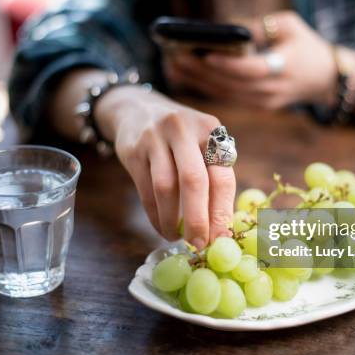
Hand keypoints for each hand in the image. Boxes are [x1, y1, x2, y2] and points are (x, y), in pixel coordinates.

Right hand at [96, 85, 235, 249]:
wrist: (137, 109)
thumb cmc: (180, 137)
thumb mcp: (201, 142)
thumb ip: (213, 176)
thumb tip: (221, 228)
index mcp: (211, 130)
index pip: (222, 176)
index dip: (222, 212)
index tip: (221, 238)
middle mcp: (184, 130)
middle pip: (194, 181)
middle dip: (198, 219)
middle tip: (199, 244)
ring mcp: (155, 138)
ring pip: (166, 188)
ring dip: (172, 220)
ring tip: (176, 237)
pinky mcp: (132, 150)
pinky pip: (145, 190)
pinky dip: (154, 215)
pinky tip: (161, 226)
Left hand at [164, 11, 336, 109]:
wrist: (325, 79)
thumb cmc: (307, 46)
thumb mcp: (289, 25)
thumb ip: (258, 27)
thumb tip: (225, 30)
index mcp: (284, 69)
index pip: (251, 70)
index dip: (227, 64)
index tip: (204, 54)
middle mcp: (271, 91)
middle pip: (230, 84)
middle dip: (201, 71)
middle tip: (175, 57)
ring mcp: (263, 103)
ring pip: (225, 94)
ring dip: (197, 81)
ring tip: (173, 66)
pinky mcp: (257, 107)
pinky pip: (227, 97)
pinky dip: (206, 87)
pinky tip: (187, 76)